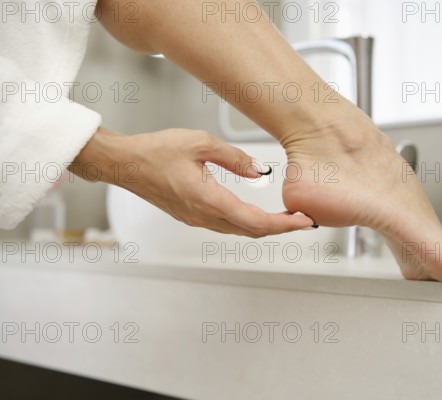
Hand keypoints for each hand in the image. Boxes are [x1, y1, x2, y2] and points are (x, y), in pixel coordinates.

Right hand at [69, 127, 314, 237]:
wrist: (124, 164)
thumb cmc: (155, 151)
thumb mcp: (201, 144)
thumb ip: (234, 158)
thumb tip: (260, 170)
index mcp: (208, 200)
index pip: (255, 221)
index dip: (284, 224)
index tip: (304, 221)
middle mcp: (203, 216)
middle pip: (251, 231)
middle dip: (280, 228)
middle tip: (303, 220)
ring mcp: (196, 219)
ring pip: (238, 231)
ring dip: (264, 227)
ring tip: (286, 219)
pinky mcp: (190, 216)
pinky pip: (225, 226)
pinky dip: (247, 224)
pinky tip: (256, 216)